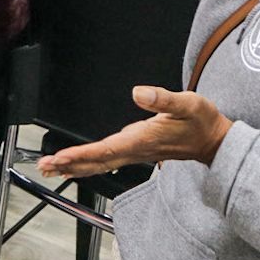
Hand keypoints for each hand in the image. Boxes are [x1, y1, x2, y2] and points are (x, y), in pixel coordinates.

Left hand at [37, 86, 232, 179]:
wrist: (215, 142)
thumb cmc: (202, 122)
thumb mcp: (189, 104)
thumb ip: (164, 99)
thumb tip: (138, 93)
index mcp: (143, 140)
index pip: (106, 150)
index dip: (82, 155)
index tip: (61, 157)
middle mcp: (136, 150)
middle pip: (97, 162)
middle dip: (70, 164)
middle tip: (44, 166)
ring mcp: (135, 152)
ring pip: (100, 163)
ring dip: (75, 166)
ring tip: (50, 167)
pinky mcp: (136, 151)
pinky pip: (107, 160)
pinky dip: (88, 162)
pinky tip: (77, 164)